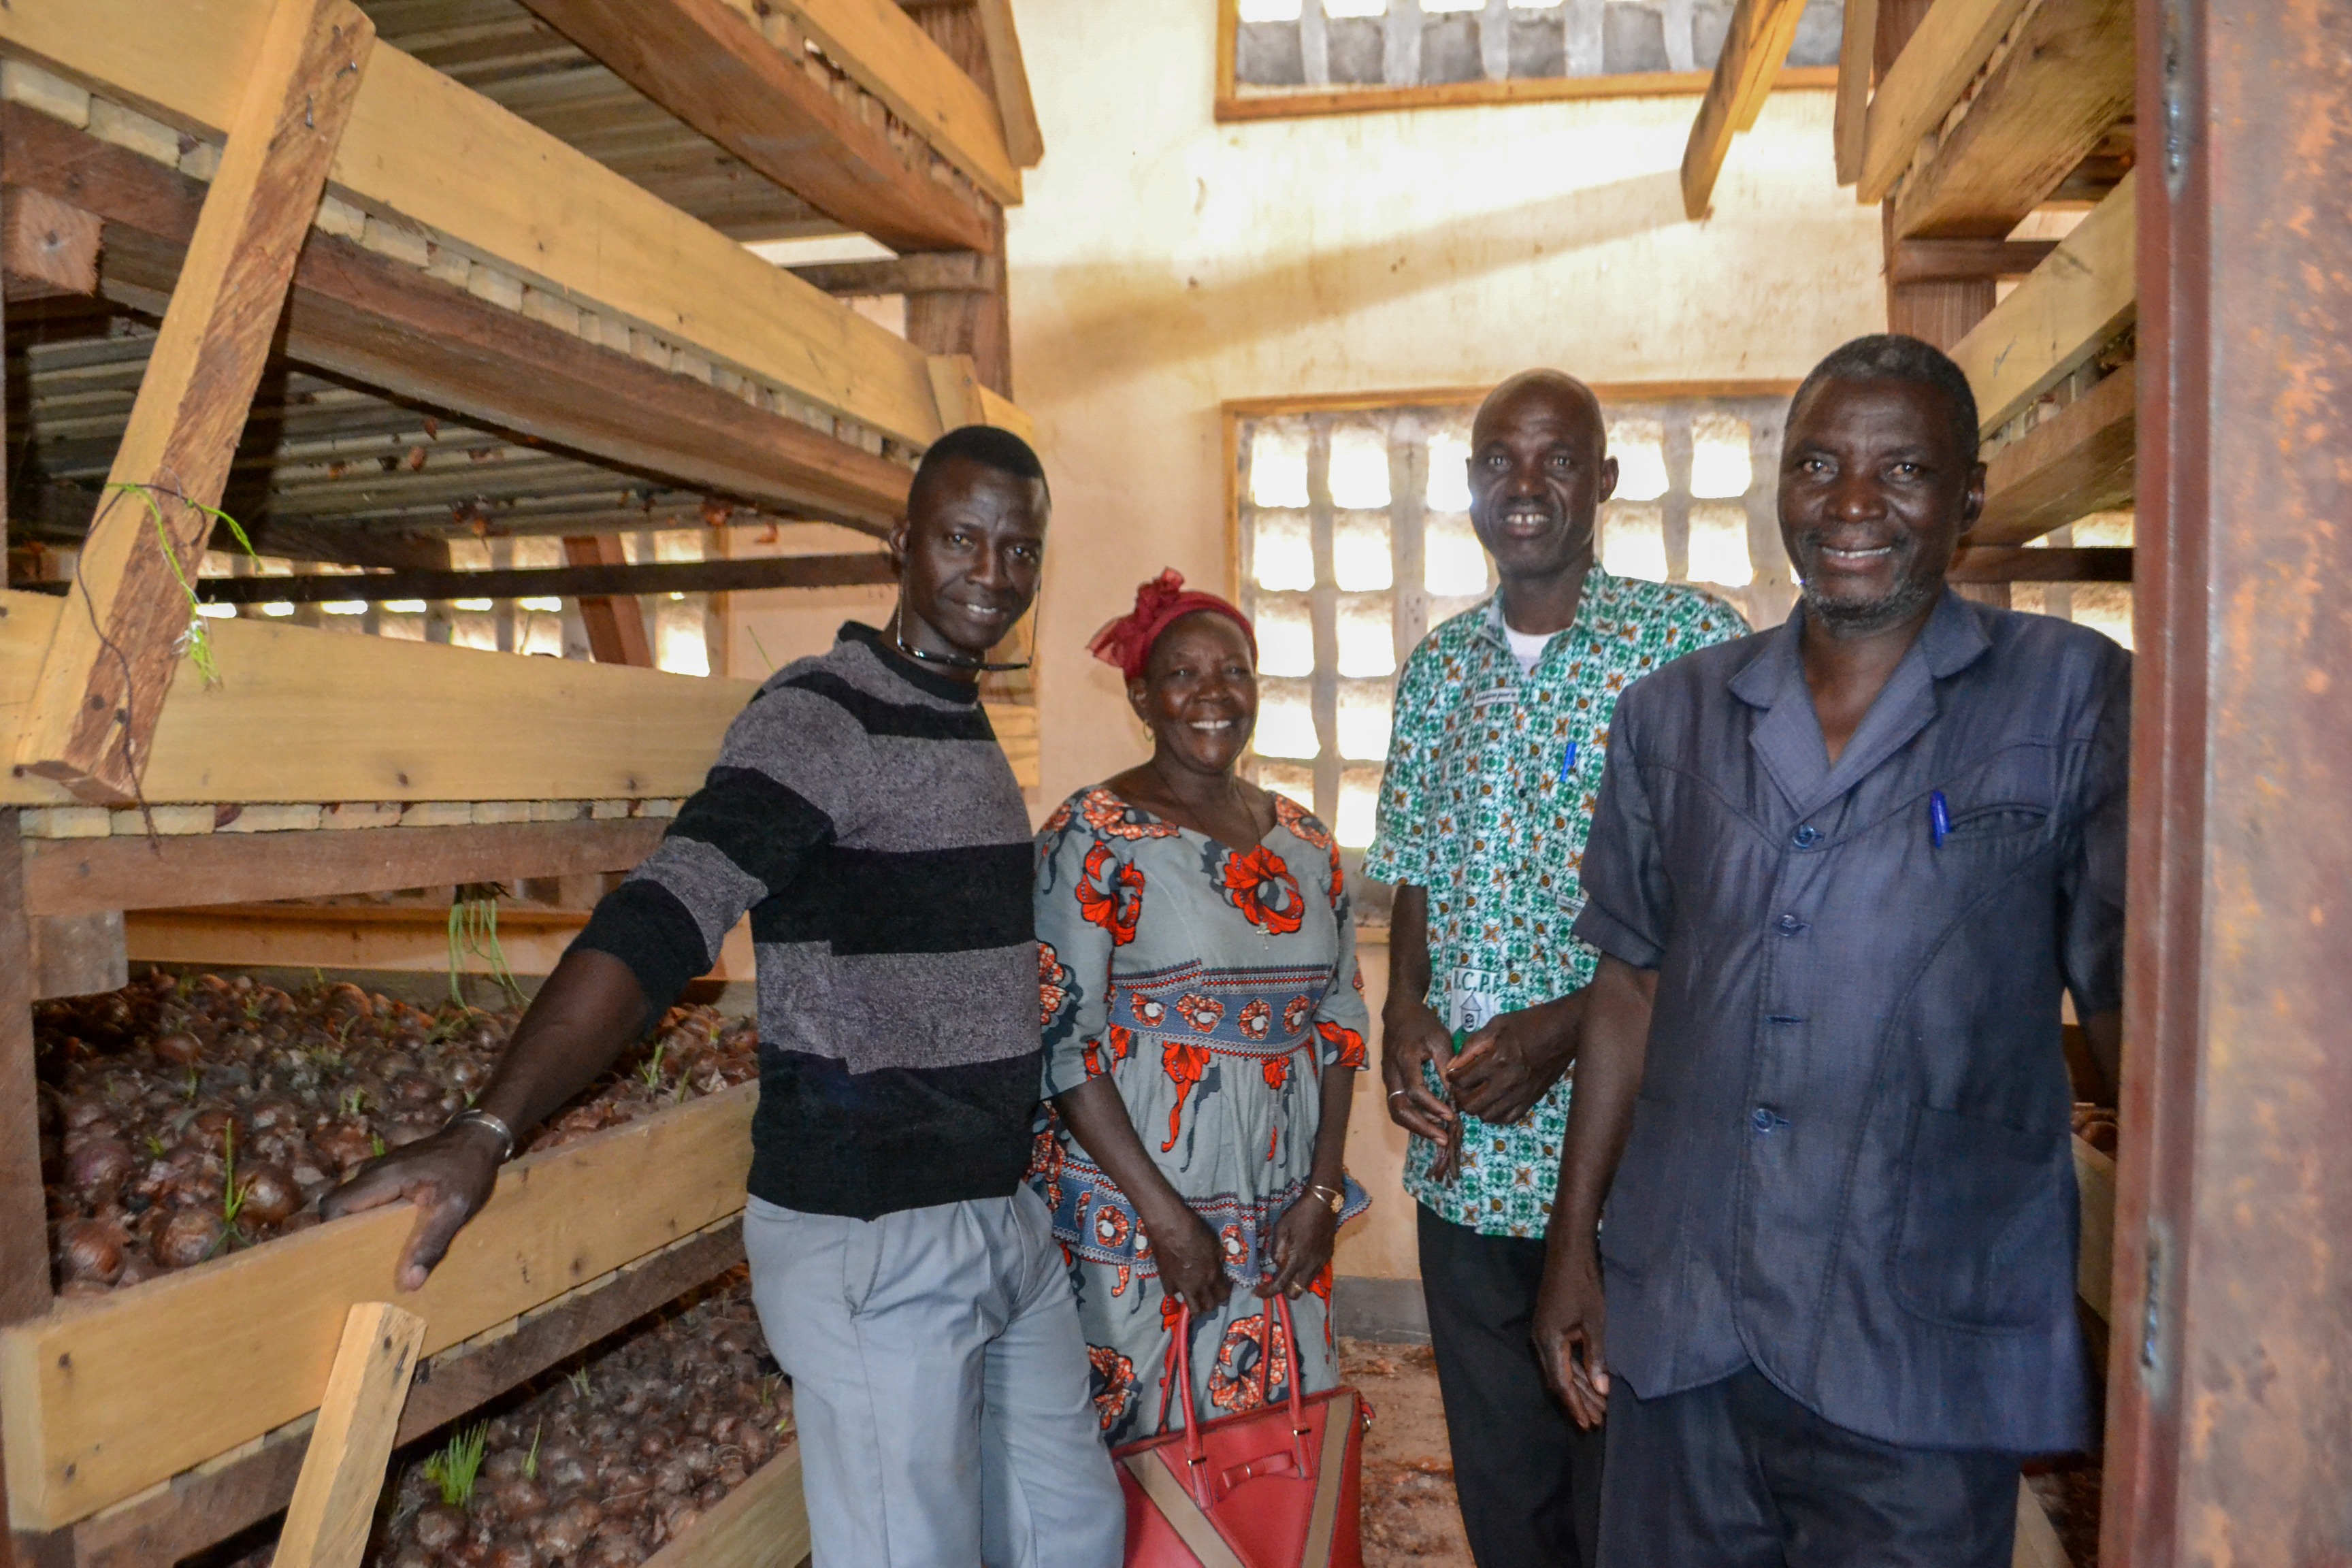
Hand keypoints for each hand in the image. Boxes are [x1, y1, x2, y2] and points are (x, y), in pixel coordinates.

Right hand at [320, 1124, 503, 1291]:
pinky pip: (369, 1196)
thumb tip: (408, 1283)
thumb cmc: (469, 1170)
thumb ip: (431, 1243)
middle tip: (357, 1263)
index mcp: (382, 1177)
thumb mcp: (456, 1209)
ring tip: (371, 1254)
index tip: (344, 1258)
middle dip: (343, 1233)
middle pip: (340, 1204)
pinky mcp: (391, 1173)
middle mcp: (373, 1171)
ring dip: (357, 1224)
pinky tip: (388, 1235)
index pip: (335, 1204)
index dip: (331, 1231)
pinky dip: (371, 1215)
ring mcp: (381, 1169)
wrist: (481, 1138)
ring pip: (353, 1200)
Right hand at [1145, 1202, 1233, 1317]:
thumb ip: (1218, 1260)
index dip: (1224, 1293)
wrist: (1170, 1226)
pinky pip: (1173, 1295)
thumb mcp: (1214, 1244)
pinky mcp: (1166, 1282)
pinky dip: (1176, 1292)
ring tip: (1195, 1297)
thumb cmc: (1195, 1230)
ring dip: (1196, 1305)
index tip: (1223, 1287)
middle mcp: (1199, 1285)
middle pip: (1209, 1307)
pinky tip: (1177, 1283)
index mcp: (1213, 1275)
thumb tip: (1220, 1266)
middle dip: (1211, 1303)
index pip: (1224, 1295)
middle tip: (1210, 1295)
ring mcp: (1182, 1287)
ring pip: (1192, 1309)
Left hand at [1260, 1188, 1338, 1299]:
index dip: (1267, 1292)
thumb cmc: (1299, 1213)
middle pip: (1296, 1292)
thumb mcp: (1280, 1228)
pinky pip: (1314, 1272)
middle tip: (1274, 1278)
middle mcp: (1311, 1266)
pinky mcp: (1327, 1257)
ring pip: (1306, 1284)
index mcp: (1297, 1259)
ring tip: (1287, 1265)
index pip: (1280, 1285)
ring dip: (1295, 1280)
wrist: (1324, 1203)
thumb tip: (1276, 1263)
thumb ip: (1277, 1249)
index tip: (1258, 1291)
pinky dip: (1304, 1271)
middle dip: (1284, 1289)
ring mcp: (1321, 1262)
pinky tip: (1300, 1257)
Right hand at [1380, 999, 1456, 1143]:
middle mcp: (1391, 1073)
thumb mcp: (1440, 1039)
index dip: (1433, 1106)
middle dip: (1422, 1127)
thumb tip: (1456, 1093)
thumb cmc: (1423, 1024)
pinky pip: (1397, 1106)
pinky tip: (1430, 1122)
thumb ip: (1447, 1065)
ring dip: (1416, 1126)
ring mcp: (1388, 1079)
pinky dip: (1413, 1118)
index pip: (1415, 1090)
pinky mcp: (1390, 1082)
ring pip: (1396, 1111)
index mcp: (1404, 1059)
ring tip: (1438, 1135)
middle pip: (1399, 1108)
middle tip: (1443, 1138)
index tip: (1451, 1115)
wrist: (1399, 1013)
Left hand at [1447, 994, 1582, 1125]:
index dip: (1452, 1078)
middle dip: (1461, 1097)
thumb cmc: (1528, 1023)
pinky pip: (1508, 1119)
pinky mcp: (1531, 1100)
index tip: (1454, 1073)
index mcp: (1496, 1059)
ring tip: (1478, 1094)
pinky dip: (1496, 1114)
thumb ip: (1472, 1045)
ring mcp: (1520, 1094)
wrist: (1563, 1031)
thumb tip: (1453, 1064)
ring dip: (1477, 1107)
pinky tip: (1494, 1101)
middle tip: (1463, 1087)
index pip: (1461, 1081)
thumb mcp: (1496, 1025)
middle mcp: (1507, 1081)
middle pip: (1471, 1105)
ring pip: (1487, 1116)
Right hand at [1532, 1234, 1609, 1428]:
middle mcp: (1541, 1341)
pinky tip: (1591, 1381)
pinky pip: (1562, 1357)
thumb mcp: (1595, 1321)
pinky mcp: (1551, 1326)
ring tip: (1598, 1408)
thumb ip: (1596, 1356)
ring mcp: (1544, 1333)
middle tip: (1598, 1422)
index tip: (1589, 1425)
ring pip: (1560, 1370)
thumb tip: (1601, 1390)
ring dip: (1579, 1389)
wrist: (1569, 1250)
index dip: (1576, 1406)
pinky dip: (1577, 1372)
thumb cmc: (1585, 1284)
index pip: (1561, 1384)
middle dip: (1579, 1402)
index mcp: (1549, 1341)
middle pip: (1559, 1381)